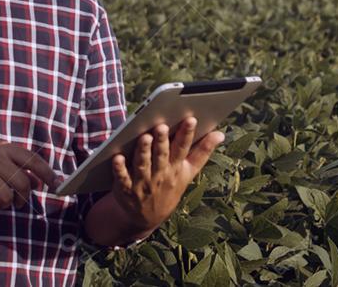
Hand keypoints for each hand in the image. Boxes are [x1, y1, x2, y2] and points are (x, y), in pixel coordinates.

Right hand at [0, 143, 56, 212]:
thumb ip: (17, 167)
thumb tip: (40, 182)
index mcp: (3, 149)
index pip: (34, 161)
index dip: (48, 174)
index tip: (57, 185)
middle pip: (23, 184)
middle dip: (23, 198)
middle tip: (17, 203)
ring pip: (9, 198)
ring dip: (5, 204)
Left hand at [110, 117, 224, 231]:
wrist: (146, 218)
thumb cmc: (168, 187)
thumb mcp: (188, 173)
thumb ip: (203, 152)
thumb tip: (220, 134)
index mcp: (176, 168)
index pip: (183, 148)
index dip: (187, 134)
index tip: (191, 119)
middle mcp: (160, 175)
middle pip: (161, 155)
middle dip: (162, 141)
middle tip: (162, 126)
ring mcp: (142, 183)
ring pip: (142, 164)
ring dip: (143, 151)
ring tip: (144, 137)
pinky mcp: (125, 188)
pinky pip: (121, 177)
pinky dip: (119, 168)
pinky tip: (117, 157)